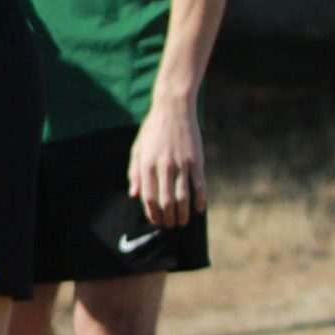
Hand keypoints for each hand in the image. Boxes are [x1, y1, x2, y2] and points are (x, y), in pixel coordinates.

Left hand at [127, 95, 205, 227]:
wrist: (174, 109)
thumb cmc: (153, 130)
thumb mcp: (138, 149)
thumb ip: (135, 173)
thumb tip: (133, 195)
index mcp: (147, 164)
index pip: (148, 197)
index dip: (152, 212)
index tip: (156, 221)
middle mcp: (164, 166)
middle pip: (166, 200)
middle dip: (168, 217)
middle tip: (170, 225)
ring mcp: (181, 164)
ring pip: (183, 196)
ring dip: (183, 213)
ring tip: (182, 222)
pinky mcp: (196, 160)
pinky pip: (199, 184)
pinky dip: (200, 199)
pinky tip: (199, 209)